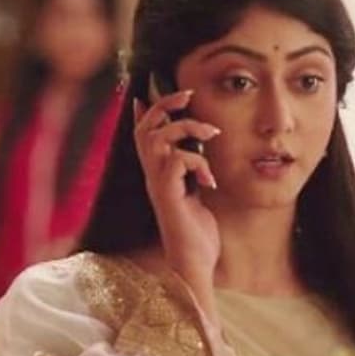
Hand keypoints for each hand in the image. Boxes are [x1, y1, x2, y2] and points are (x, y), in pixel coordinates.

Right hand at [132, 90, 221, 290]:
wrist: (194, 261)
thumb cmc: (197, 231)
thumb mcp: (195, 194)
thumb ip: (191, 172)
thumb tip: (194, 152)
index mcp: (158, 174)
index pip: (143, 135)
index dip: (145, 112)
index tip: (154, 93)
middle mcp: (153, 176)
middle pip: (146, 128)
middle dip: (165, 105)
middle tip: (189, 95)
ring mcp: (159, 185)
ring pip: (159, 139)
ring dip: (187, 129)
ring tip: (211, 134)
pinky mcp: (168, 196)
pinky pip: (178, 162)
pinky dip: (198, 164)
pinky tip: (210, 183)